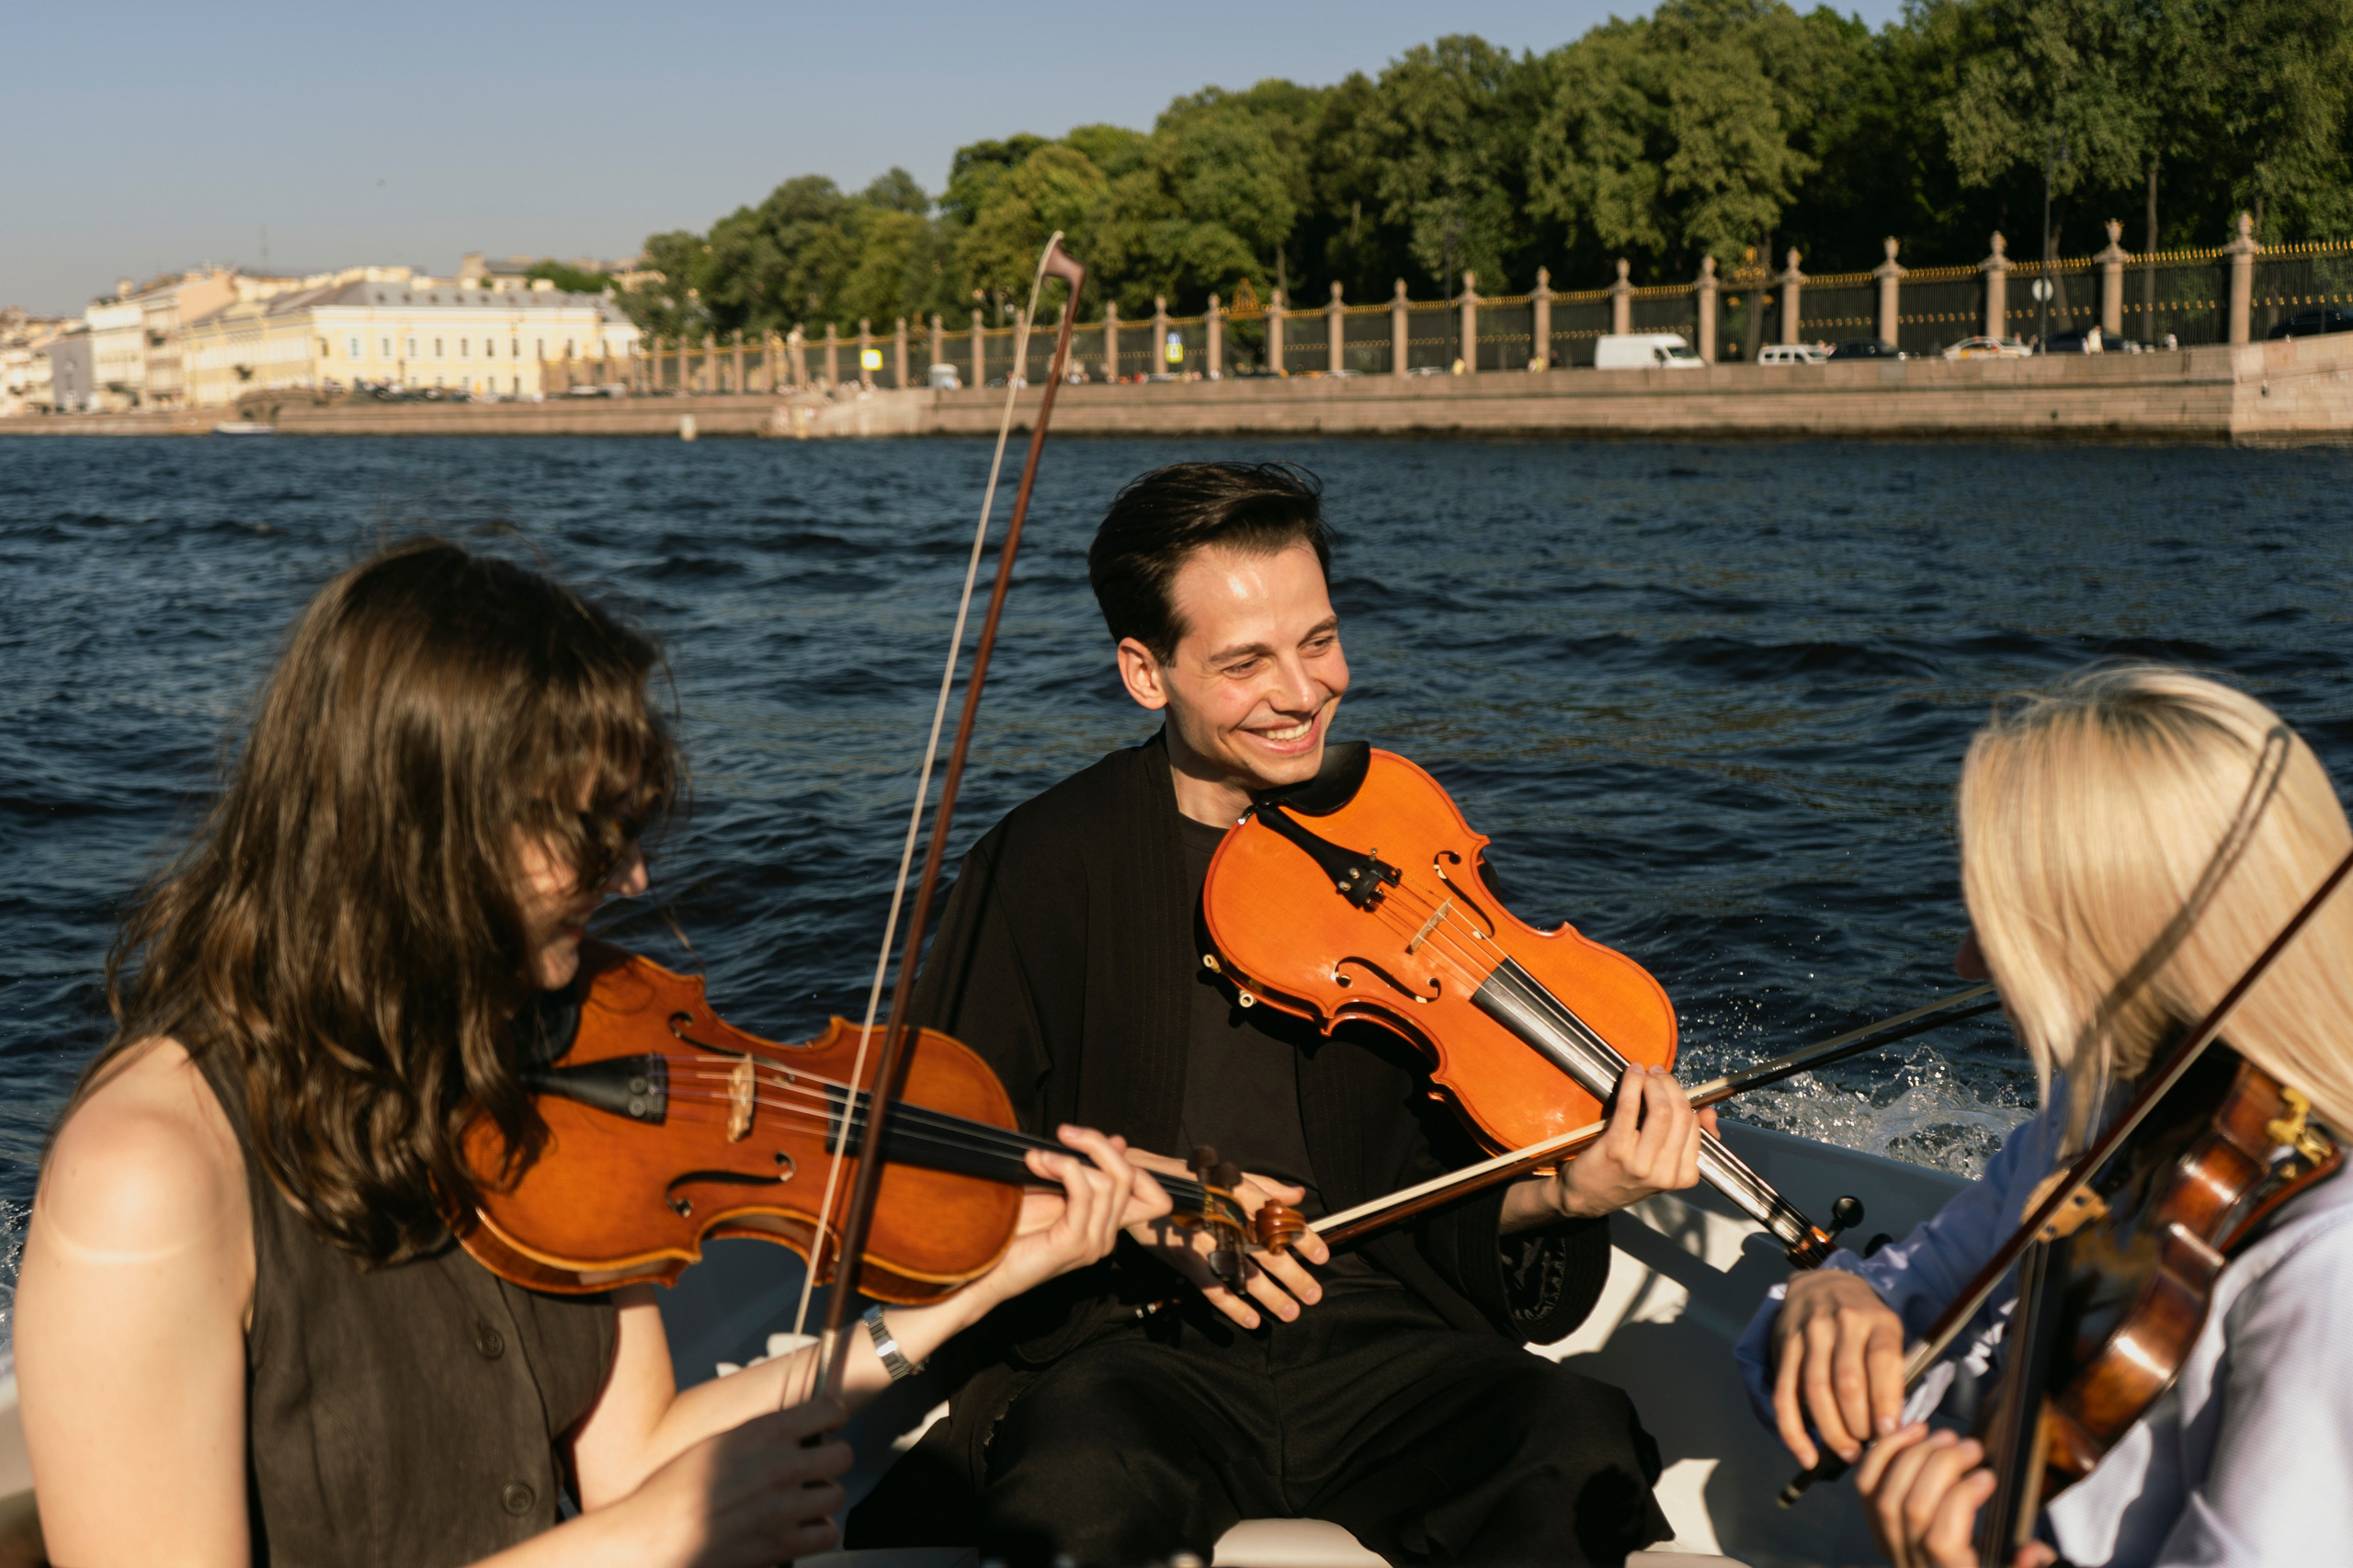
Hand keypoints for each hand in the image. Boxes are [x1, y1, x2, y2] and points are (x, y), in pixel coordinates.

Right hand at [614, 1395, 852, 1567]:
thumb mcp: (717, 1443)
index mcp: (763, 1433)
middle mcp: (781, 1466)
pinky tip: (799, 1527)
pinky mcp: (782, 1544)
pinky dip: (817, 1531)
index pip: (829, 1410)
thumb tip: (791, 1434)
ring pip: (837, 1494)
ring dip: (822, 1497)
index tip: (829, 1424)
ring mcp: (785, 1507)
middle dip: (831, 1459)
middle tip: (816, 1467)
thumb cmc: (672, 1492)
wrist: (653, 1537)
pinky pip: (827, 1533)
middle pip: (843, 1455)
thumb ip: (760, 1436)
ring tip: (802, 1500)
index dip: (832, 1417)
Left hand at [981, 1127, 1170, 1304]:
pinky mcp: (1074, 1244)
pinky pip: (1084, 1192)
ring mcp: (1093, 1243)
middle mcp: (1106, 1236)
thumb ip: (1085, 1169)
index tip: (1091, 1142)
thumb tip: (1118, 1142)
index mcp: (1105, 1226)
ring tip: (1039, 1157)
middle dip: (1096, 1144)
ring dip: (1070, 1157)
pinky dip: (1064, 1168)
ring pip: (1108, 1182)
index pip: (1155, 1199)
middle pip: (1127, 1177)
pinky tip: (1041, 1163)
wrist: (984, 1267)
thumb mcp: (1054, 1190)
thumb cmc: (1012, 1233)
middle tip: (1065, 1133)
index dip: (1135, 1164)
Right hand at [1123, 1153, 1332, 1329]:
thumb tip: (1297, 1194)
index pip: (1280, 1219)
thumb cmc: (1187, 1181)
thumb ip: (1264, 1187)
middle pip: (1268, 1251)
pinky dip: (1234, 1307)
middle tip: (1314, 1295)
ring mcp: (1206, 1240)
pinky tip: (1253, 1320)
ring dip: (1271, 1296)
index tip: (1322, 1256)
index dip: (1304, 1238)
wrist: (1140, 1186)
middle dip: (1295, 1275)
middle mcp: (1227, 1217)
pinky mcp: (1187, 1258)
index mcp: (1240, 1195)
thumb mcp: (1227, 1176)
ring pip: (1246, 1274)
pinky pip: (1215, 1288)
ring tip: (1291, 1312)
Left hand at [1547, 1066, 1712, 1219]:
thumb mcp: (1664, 1166)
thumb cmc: (1625, 1176)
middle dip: (1671, 1086)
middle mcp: (1665, 1174)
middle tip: (1658, 1073)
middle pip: (1680, 1115)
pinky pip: (1630, 1109)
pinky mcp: (1616, 1151)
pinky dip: (1633, 1085)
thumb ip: (1689, 1141)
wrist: (1586, 1196)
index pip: (1694, 1127)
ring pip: (1661, 1111)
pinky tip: (1632, 1074)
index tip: (1671, 1086)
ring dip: (1654, 1084)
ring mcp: (1640, 1164)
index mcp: (1683, 1177)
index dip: (1684, 1099)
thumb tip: (1709, 1113)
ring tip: (1646, 1074)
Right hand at [1770, 1267, 1905, 1466]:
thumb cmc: (1865, 1320)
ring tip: (1847, 1454)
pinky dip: (1794, 1430)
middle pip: (1847, 1383)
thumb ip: (1892, 1371)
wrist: (1823, 1284)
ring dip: (1832, 1432)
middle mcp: (1841, 1322)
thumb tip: (1894, 1429)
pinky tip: (1807, 1455)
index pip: (1882, 1362)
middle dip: (1859, 1426)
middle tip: (1869, 1448)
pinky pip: (1785, 1394)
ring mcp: (1809, 1333)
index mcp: (1876, 1319)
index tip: (1890, 1434)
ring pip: (1816, 1391)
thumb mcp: (1889, 1330)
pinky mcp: (1785, 1346)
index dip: (1886, 1402)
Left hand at [1854, 1422, 2056, 1567]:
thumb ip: (2024, 1567)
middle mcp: (1914, 1564)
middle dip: (1941, 1466)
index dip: (1961, 1500)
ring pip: (1885, 1494)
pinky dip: (1884, 1453)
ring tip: (1946, 1436)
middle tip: (1972, 1446)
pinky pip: (1866, 1486)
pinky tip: (1911, 1432)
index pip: (1940, 1540)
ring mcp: (1890, 1545)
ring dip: (1915, 1455)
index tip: (1989, 1477)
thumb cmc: (1987, 1567)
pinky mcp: (1877, 1525)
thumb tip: (2033, 1551)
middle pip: (1911, 1508)